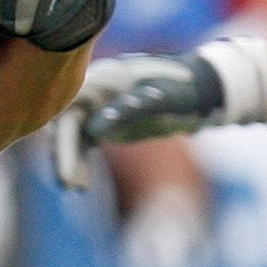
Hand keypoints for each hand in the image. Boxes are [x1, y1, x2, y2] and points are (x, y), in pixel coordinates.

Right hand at [49, 50, 227, 186]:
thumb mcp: (162, 100)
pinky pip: (83, 140)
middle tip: (68, 185)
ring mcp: (99, 104)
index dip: (64, 141)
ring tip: (73, 188)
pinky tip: (81, 184)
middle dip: (65, 154)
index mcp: (104, 79)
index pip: (70, 111)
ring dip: (70, 160)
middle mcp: (95, 89)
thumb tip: (95, 129)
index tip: (67, 171)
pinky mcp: (105, 118)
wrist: (202, 88)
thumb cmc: (183, 90)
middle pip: (67, 123)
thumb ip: (130, 110)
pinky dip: (80, 160)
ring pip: (72, 134)